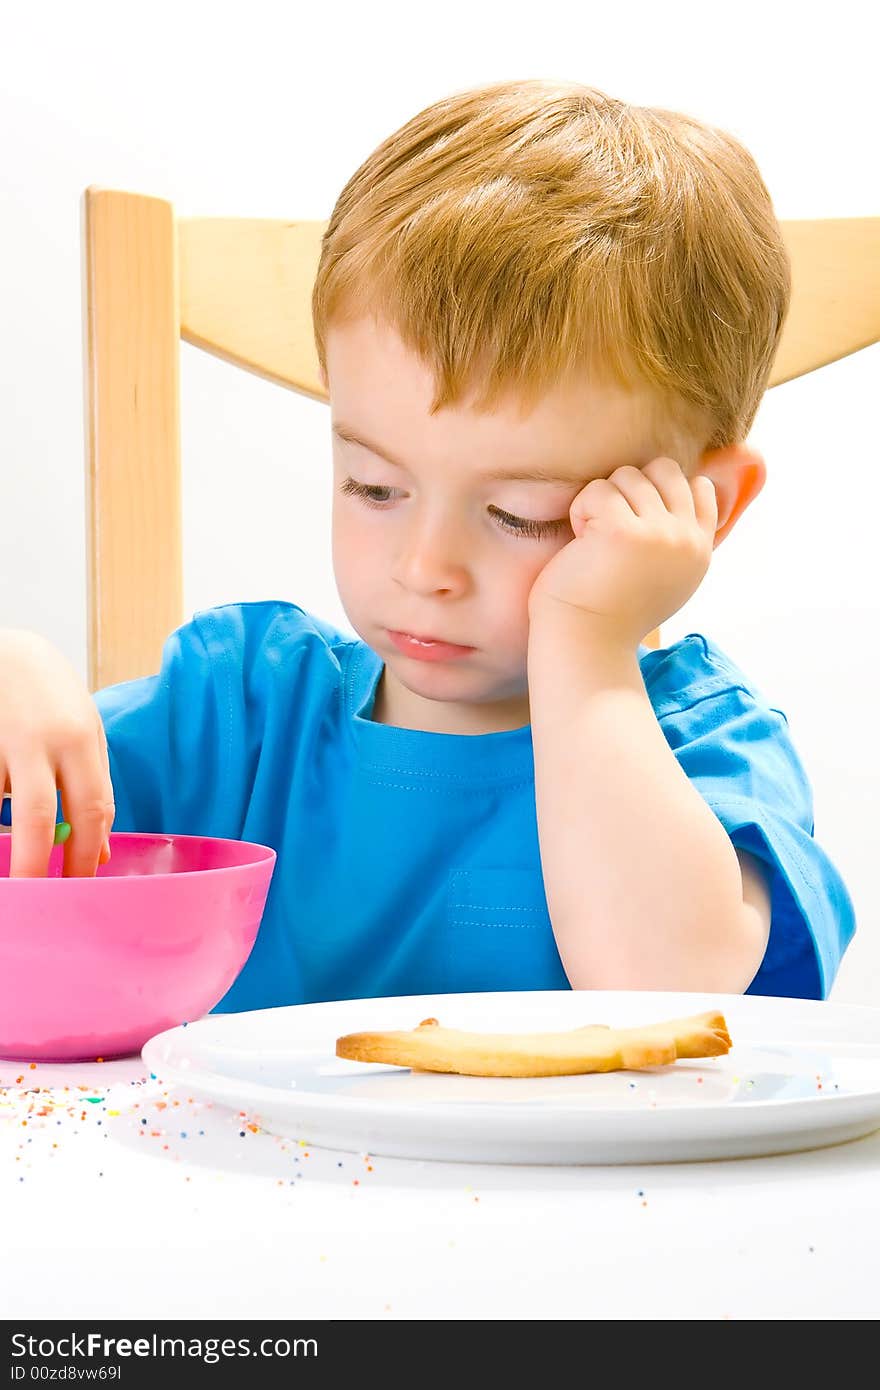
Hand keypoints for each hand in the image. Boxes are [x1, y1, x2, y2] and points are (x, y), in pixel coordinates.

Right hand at [0, 630, 113, 876]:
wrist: (7, 650)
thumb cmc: (54, 697)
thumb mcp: (87, 733)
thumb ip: (94, 790)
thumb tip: (99, 853)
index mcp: (80, 740)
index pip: (91, 810)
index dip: (85, 856)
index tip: (80, 890)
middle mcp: (39, 741)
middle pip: (37, 819)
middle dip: (36, 867)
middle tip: (37, 899)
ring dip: (4, 838)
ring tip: (13, 861)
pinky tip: (2, 814)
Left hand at [527, 457, 717, 647]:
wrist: (585, 644)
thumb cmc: (612, 611)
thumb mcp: (666, 576)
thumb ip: (679, 538)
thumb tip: (692, 484)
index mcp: (700, 551)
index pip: (699, 487)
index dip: (660, 490)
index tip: (635, 524)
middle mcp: (686, 541)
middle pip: (663, 470)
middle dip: (629, 488)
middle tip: (609, 528)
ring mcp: (658, 534)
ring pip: (627, 476)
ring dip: (601, 501)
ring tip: (594, 542)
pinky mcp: (622, 532)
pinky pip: (597, 491)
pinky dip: (580, 512)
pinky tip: (580, 545)